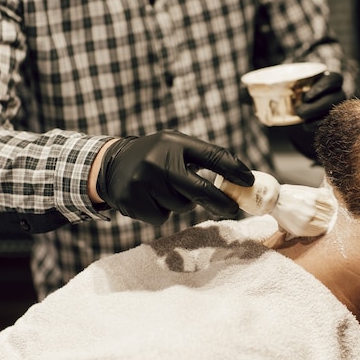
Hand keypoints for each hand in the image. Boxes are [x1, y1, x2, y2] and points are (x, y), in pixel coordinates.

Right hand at [95, 130, 254, 224]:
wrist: (110, 164)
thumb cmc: (155, 157)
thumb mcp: (175, 147)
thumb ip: (202, 159)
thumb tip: (239, 180)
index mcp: (174, 142)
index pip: (212, 155)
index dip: (234, 170)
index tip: (249, 181)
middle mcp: (158, 159)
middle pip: (199, 189)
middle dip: (220, 202)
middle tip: (233, 209)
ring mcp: (143, 180)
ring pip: (181, 206)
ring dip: (181, 204)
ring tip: (165, 189)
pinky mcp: (132, 200)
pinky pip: (161, 217)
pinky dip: (161, 212)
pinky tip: (150, 199)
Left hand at [295, 71, 345, 131]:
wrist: (302, 110)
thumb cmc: (298, 93)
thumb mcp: (296, 86)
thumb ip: (290, 84)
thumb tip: (270, 85)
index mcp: (331, 80)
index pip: (334, 79)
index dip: (322, 87)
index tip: (307, 97)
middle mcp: (339, 93)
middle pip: (334, 99)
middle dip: (315, 107)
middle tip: (299, 111)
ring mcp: (339, 108)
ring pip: (333, 113)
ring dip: (314, 116)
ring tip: (301, 116)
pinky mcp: (336, 121)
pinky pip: (329, 125)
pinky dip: (315, 125)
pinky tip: (306, 124)